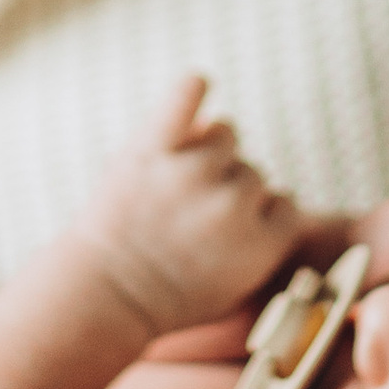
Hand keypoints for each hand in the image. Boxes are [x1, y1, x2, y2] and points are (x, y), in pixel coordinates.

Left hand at [81, 74, 306, 332]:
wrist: (104, 296)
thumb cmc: (168, 302)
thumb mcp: (233, 292)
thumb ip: (264, 248)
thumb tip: (280, 199)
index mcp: (260, 243)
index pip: (284, 204)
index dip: (261, 215)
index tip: (235, 229)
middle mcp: (233, 203)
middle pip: (252, 172)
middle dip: (228, 190)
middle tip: (192, 216)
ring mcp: (191, 172)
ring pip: (225, 133)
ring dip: (210, 149)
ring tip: (179, 177)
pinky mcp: (152, 148)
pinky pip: (183, 98)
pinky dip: (191, 89)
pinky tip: (196, 86)